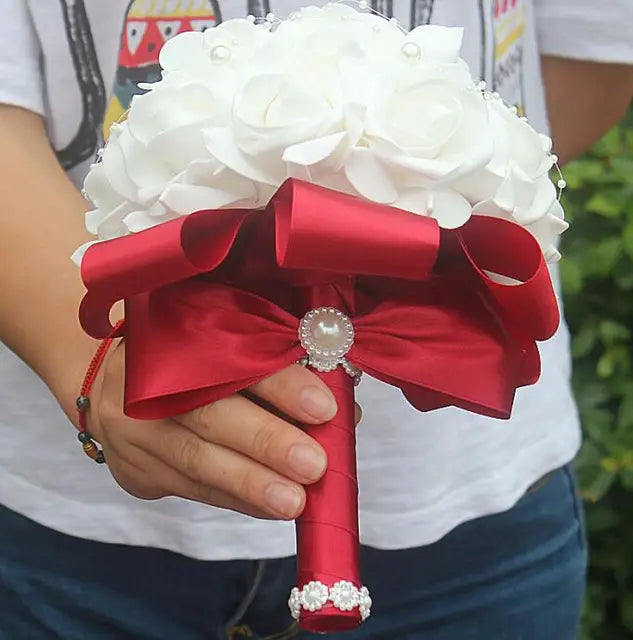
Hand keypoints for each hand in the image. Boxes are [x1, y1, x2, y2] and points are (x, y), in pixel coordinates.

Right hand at [89, 341, 353, 519]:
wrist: (111, 380)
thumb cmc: (188, 354)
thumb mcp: (223, 340)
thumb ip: (277, 365)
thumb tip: (342, 407)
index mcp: (173, 334)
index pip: (230, 358)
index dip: (278, 383)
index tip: (324, 407)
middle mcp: (144, 381)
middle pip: (208, 414)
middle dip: (265, 442)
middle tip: (314, 465)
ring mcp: (132, 430)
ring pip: (195, 461)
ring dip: (250, 484)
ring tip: (294, 502)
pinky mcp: (135, 469)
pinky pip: (189, 488)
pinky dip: (234, 498)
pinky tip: (268, 506)